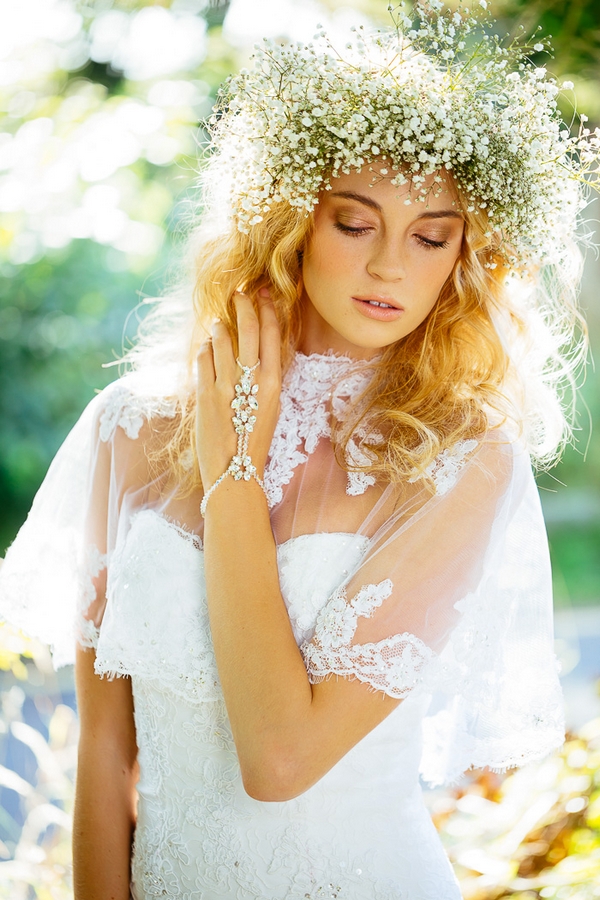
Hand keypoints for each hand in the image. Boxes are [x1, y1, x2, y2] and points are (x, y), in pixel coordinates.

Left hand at [196, 290, 280, 491]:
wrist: (235, 473)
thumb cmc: (254, 442)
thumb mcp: (270, 407)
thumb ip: (265, 378)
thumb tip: (256, 348)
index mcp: (273, 384)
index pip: (272, 334)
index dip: (267, 309)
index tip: (262, 292)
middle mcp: (252, 382)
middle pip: (248, 329)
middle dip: (242, 305)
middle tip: (238, 293)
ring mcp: (227, 387)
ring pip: (222, 339)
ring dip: (218, 326)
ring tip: (217, 321)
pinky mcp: (205, 395)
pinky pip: (203, 359)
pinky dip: (204, 349)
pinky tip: (205, 348)